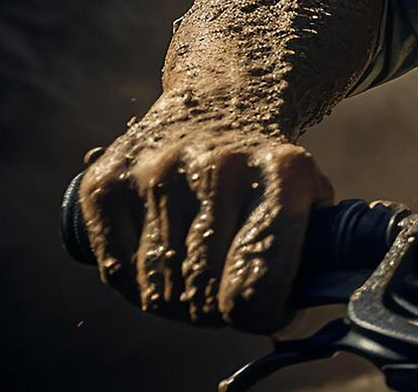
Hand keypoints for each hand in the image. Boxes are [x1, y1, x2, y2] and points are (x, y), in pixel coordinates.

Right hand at [77, 94, 332, 331]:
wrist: (222, 97)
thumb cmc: (268, 168)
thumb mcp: (310, 197)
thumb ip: (311, 258)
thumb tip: (290, 321)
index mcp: (282, 172)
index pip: (256, 285)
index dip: (260, 315)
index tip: (264, 312)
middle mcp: (218, 167)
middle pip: (205, 293)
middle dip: (218, 311)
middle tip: (227, 298)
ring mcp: (157, 171)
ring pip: (158, 289)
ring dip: (179, 303)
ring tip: (197, 282)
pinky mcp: (107, 180)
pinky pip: (116, 271)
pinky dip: (139, 285)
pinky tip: (162, 268)